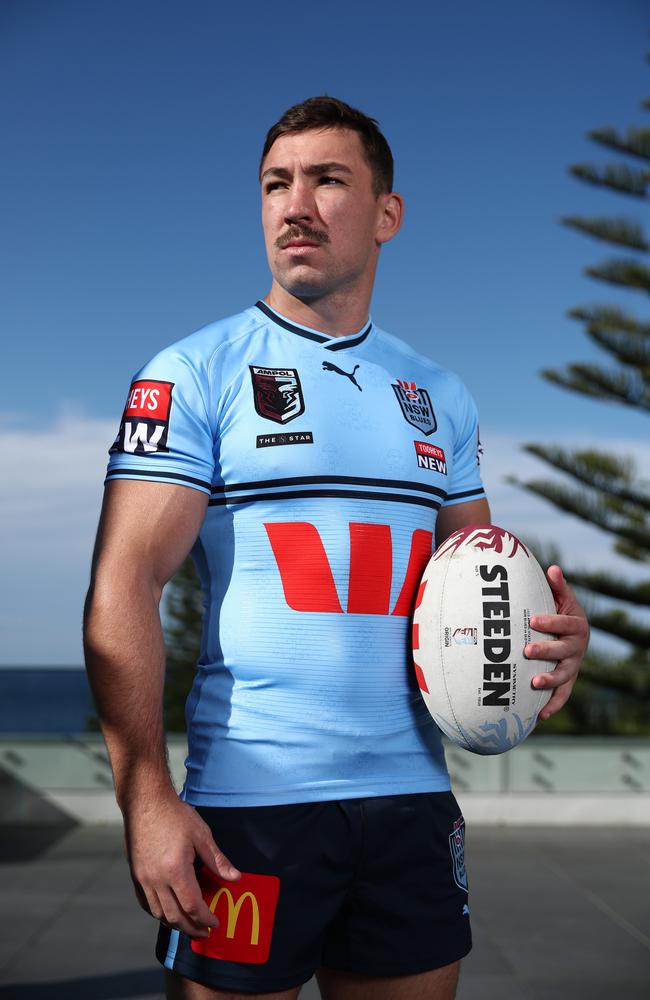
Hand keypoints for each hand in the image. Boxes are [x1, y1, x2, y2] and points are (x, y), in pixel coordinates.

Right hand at [124, 788, 240, 937]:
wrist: (145, 802)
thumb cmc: (174, 815)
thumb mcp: (201, 835)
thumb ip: (217, 860)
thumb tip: (235, 878)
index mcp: (176, 871)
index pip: (193, 906)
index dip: (205, 919)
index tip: (215, 923)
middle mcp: (157, 880)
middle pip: (175, 916)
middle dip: (191, 928)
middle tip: (204, 932)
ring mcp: (143, 879)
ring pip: (158, 913)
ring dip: (175, 923)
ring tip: (188, 925)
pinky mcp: (135, 875)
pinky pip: (145, 903)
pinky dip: (158, 913)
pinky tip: (167, 912)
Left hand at [524, 564, 588, 720]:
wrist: (570, 632)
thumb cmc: (560, 611)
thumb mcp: (561, 598)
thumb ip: (557, 586)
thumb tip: (552, 569)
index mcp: (577, 625)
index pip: (566, 624)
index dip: (550, 622)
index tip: (532, 620)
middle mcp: (577, 647)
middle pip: (564, 651)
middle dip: (546, 650)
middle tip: (527, 651)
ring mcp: (573, 666)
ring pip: (564, 676)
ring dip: (550, 680)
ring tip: (534, 683)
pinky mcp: (567, 681)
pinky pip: (562, 695)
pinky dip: (553, 705)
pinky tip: (539, 716)